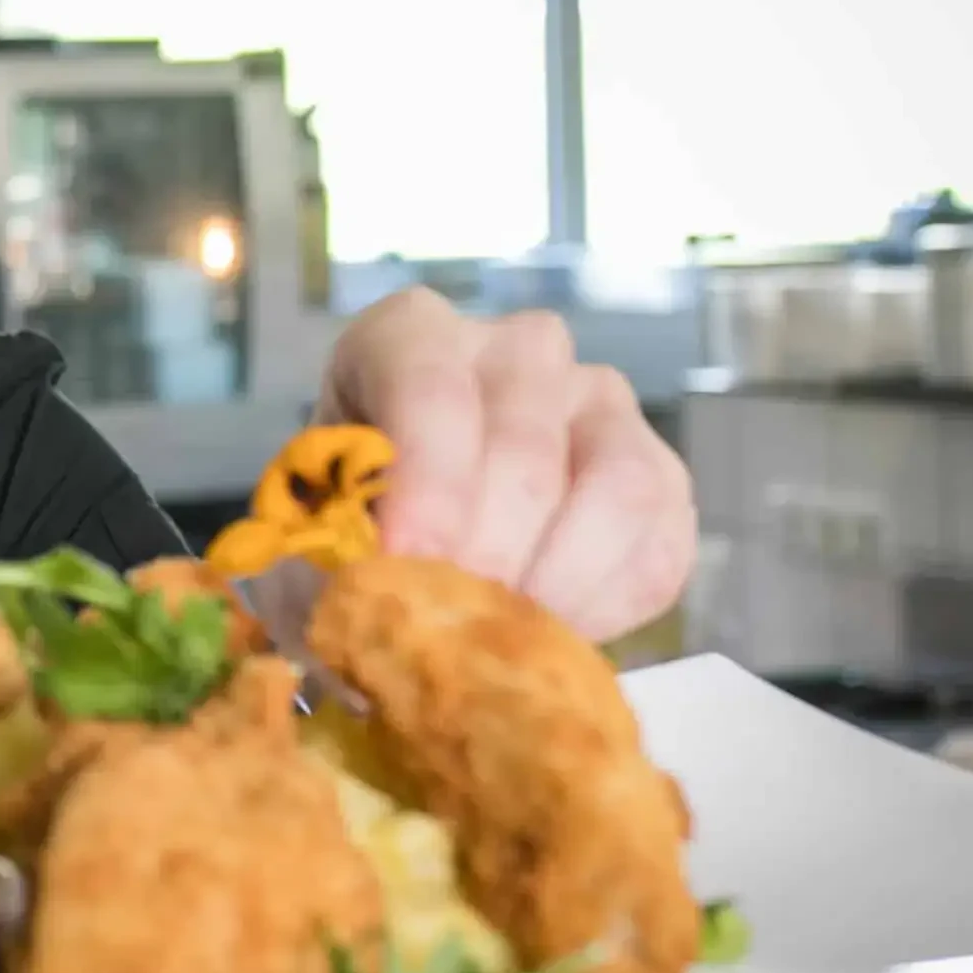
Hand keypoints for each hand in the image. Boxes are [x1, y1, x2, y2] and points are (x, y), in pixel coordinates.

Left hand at [319, 288, 695, 644]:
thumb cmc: (348, 534)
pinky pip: (661, 538)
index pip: (431, 385)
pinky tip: (557, 633)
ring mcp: (598, 402)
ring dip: (559, 582)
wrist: (406, 557)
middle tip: (456, 624)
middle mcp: (514, 350)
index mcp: (408, 337)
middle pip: (523, 446)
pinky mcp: (660, 472)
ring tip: (507, 635)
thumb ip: (329, 567)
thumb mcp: (311, 542)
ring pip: (614, 484)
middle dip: (489, 553)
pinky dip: (611, 604)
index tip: (409, 564)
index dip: (427, 483)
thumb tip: (383, 616)